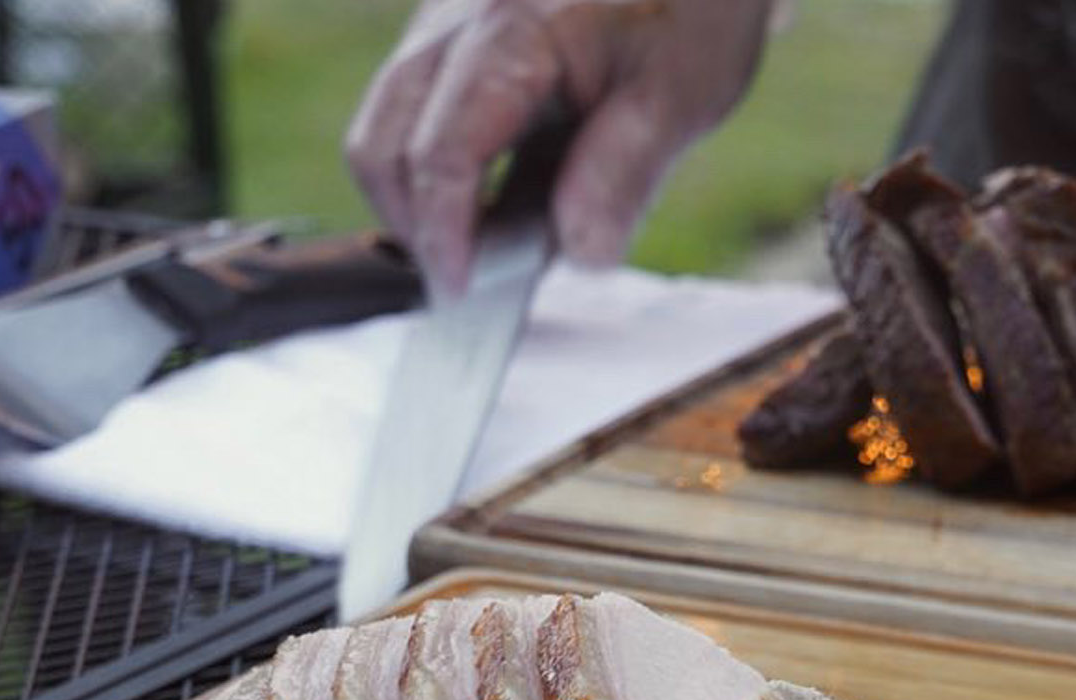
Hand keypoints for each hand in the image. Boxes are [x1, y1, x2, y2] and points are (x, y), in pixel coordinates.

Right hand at [345, 0, 775, 297]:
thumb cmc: (692, 7)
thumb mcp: (682, 94)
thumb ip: (625, 171)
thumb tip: (580, 252)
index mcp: (510, 33)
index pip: (441, 150)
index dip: (444, 234)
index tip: (463, 295)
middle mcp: (454, 24)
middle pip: (383, 143)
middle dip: (415, 227)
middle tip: (469, 290)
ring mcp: (445, 30)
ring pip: (387, 130)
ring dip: (422, 204)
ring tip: (486, 257)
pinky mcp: (455, 45)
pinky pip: (418, 116)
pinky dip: (443, 175)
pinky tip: (498, 212)